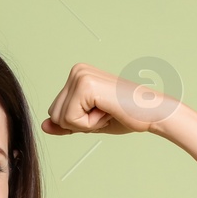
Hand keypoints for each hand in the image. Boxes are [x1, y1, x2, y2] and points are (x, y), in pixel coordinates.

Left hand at [41, 63, 181, 135]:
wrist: (152, 113)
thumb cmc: (126, 116)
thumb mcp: (89, 123)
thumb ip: (66, 124)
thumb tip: (43, 126)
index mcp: (77, 75)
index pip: (55, 112)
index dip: (78, 122)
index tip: (101, 112)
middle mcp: (76, 71)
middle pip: (54, 115)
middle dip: (78, 123)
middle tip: (105, 113)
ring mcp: (80, 75)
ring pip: (60, 118)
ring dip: (85, 124)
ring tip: (106, 111)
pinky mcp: (84, 85)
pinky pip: (70, 119)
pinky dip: (89, 124)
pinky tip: (107, 111)